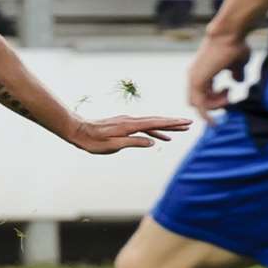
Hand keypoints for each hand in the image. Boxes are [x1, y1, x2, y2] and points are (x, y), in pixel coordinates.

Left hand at [68, 114, 191, 154]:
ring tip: (179, 131)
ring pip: (150, 124)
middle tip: (189, 124)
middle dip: (173, 123)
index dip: (171, 123)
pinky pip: (142, 127)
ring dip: (165, 127)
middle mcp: (130, 121)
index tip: (185, 122)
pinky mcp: (123, 125)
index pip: (155, 123)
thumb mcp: (113, 145)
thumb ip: (133, 143)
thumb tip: (151, 142)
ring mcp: (127, 122)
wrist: (77, 131)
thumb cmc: (93, 141)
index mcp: (129, 126)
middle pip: (156, 121)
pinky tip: (159, 138)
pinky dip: (153, 131)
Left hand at [187, 29, 252, 119]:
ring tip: (228, 91)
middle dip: (214, 104)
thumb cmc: (236, 44)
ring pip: (199, 105)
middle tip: (229, 94)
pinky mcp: (197, 81)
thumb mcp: (238, 64)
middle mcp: (194, 76)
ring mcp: (193, 78)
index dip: (215, 99)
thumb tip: (237, 82)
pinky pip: (199, 105)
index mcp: (201, 72)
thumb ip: (236, 73)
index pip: (201, 94)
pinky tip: (215, 122)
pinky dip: (206, 115)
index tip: (229, 92)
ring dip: (216, 106)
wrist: (230, 33)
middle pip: (198, 102)